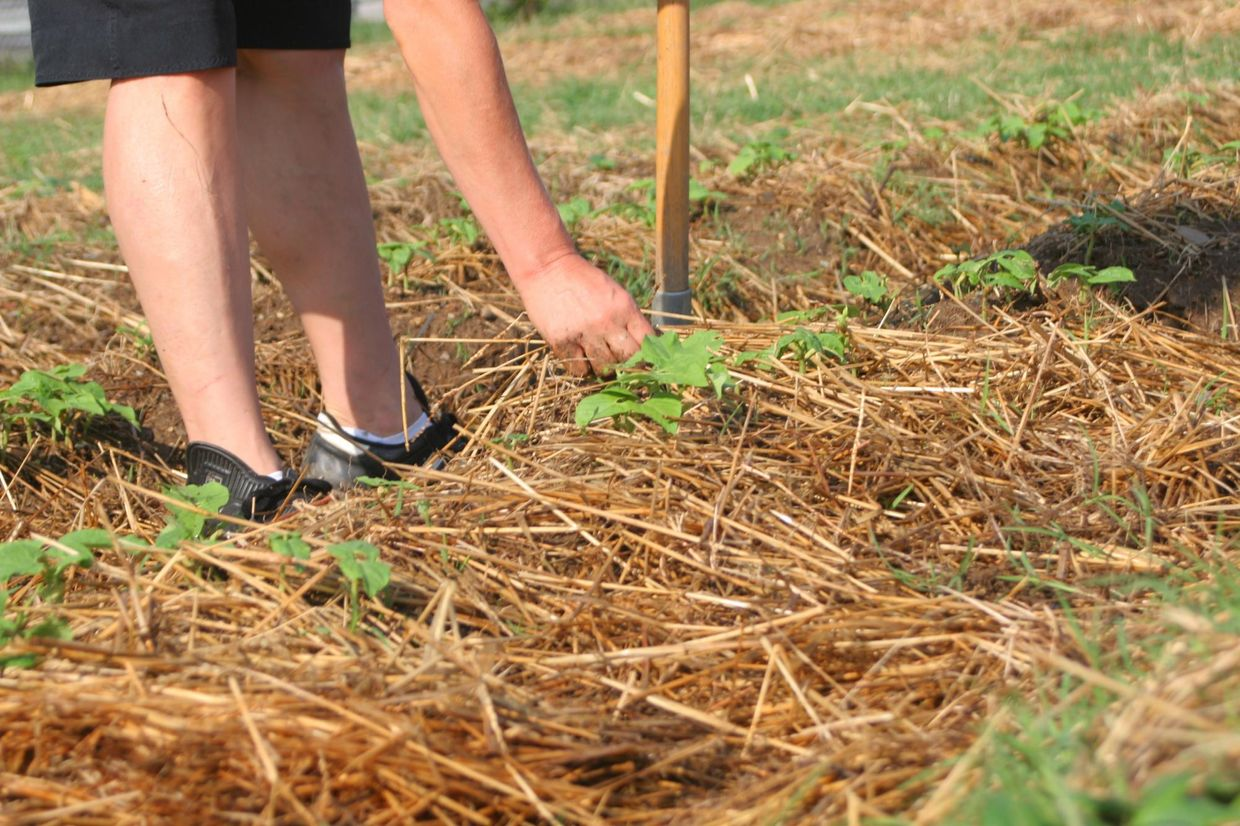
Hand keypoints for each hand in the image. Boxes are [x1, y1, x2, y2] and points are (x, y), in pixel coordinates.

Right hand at [514, 254, 654, 376]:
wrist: (547, 268)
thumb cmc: (583, 281)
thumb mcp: (614, 292)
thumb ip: (629, 317)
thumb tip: (646, 346)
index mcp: (624, 307)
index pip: (646, 341)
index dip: (648, 353)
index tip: (644, 359)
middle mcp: (606, 321)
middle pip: (627, 359)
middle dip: (627, 364)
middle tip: (619, 360)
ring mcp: (583, 333)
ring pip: (604, 368)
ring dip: (604, 367)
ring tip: (598, 357)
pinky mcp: (561, 341)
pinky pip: (579, 370)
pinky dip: (582, 367)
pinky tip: (580, 356)